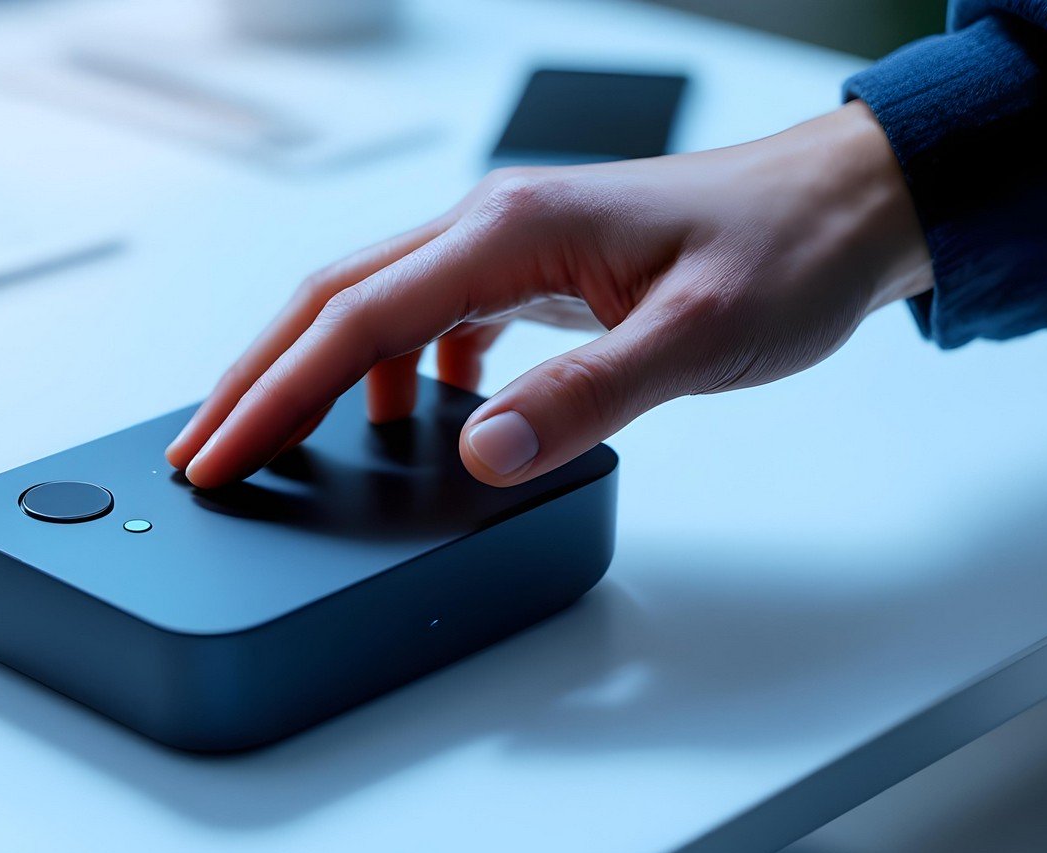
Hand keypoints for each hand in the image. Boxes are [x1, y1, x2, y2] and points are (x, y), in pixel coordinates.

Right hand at [167, 101, 932, 487]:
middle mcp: (491, 224)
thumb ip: (585, 394)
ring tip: (271, 440)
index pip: (355, 317)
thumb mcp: (697, 335)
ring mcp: (506, 243)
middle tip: (200, 451)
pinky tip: (404, 417)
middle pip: (333, 300)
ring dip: (311, 372)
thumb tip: (478, 448)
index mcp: (510, 230)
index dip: (275, 392)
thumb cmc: (784, 256)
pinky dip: (390, 369)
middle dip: (256, 379)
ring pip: (371, 306)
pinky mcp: (530, 269)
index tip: (218, 453)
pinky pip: (429, 316)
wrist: (845, 204)